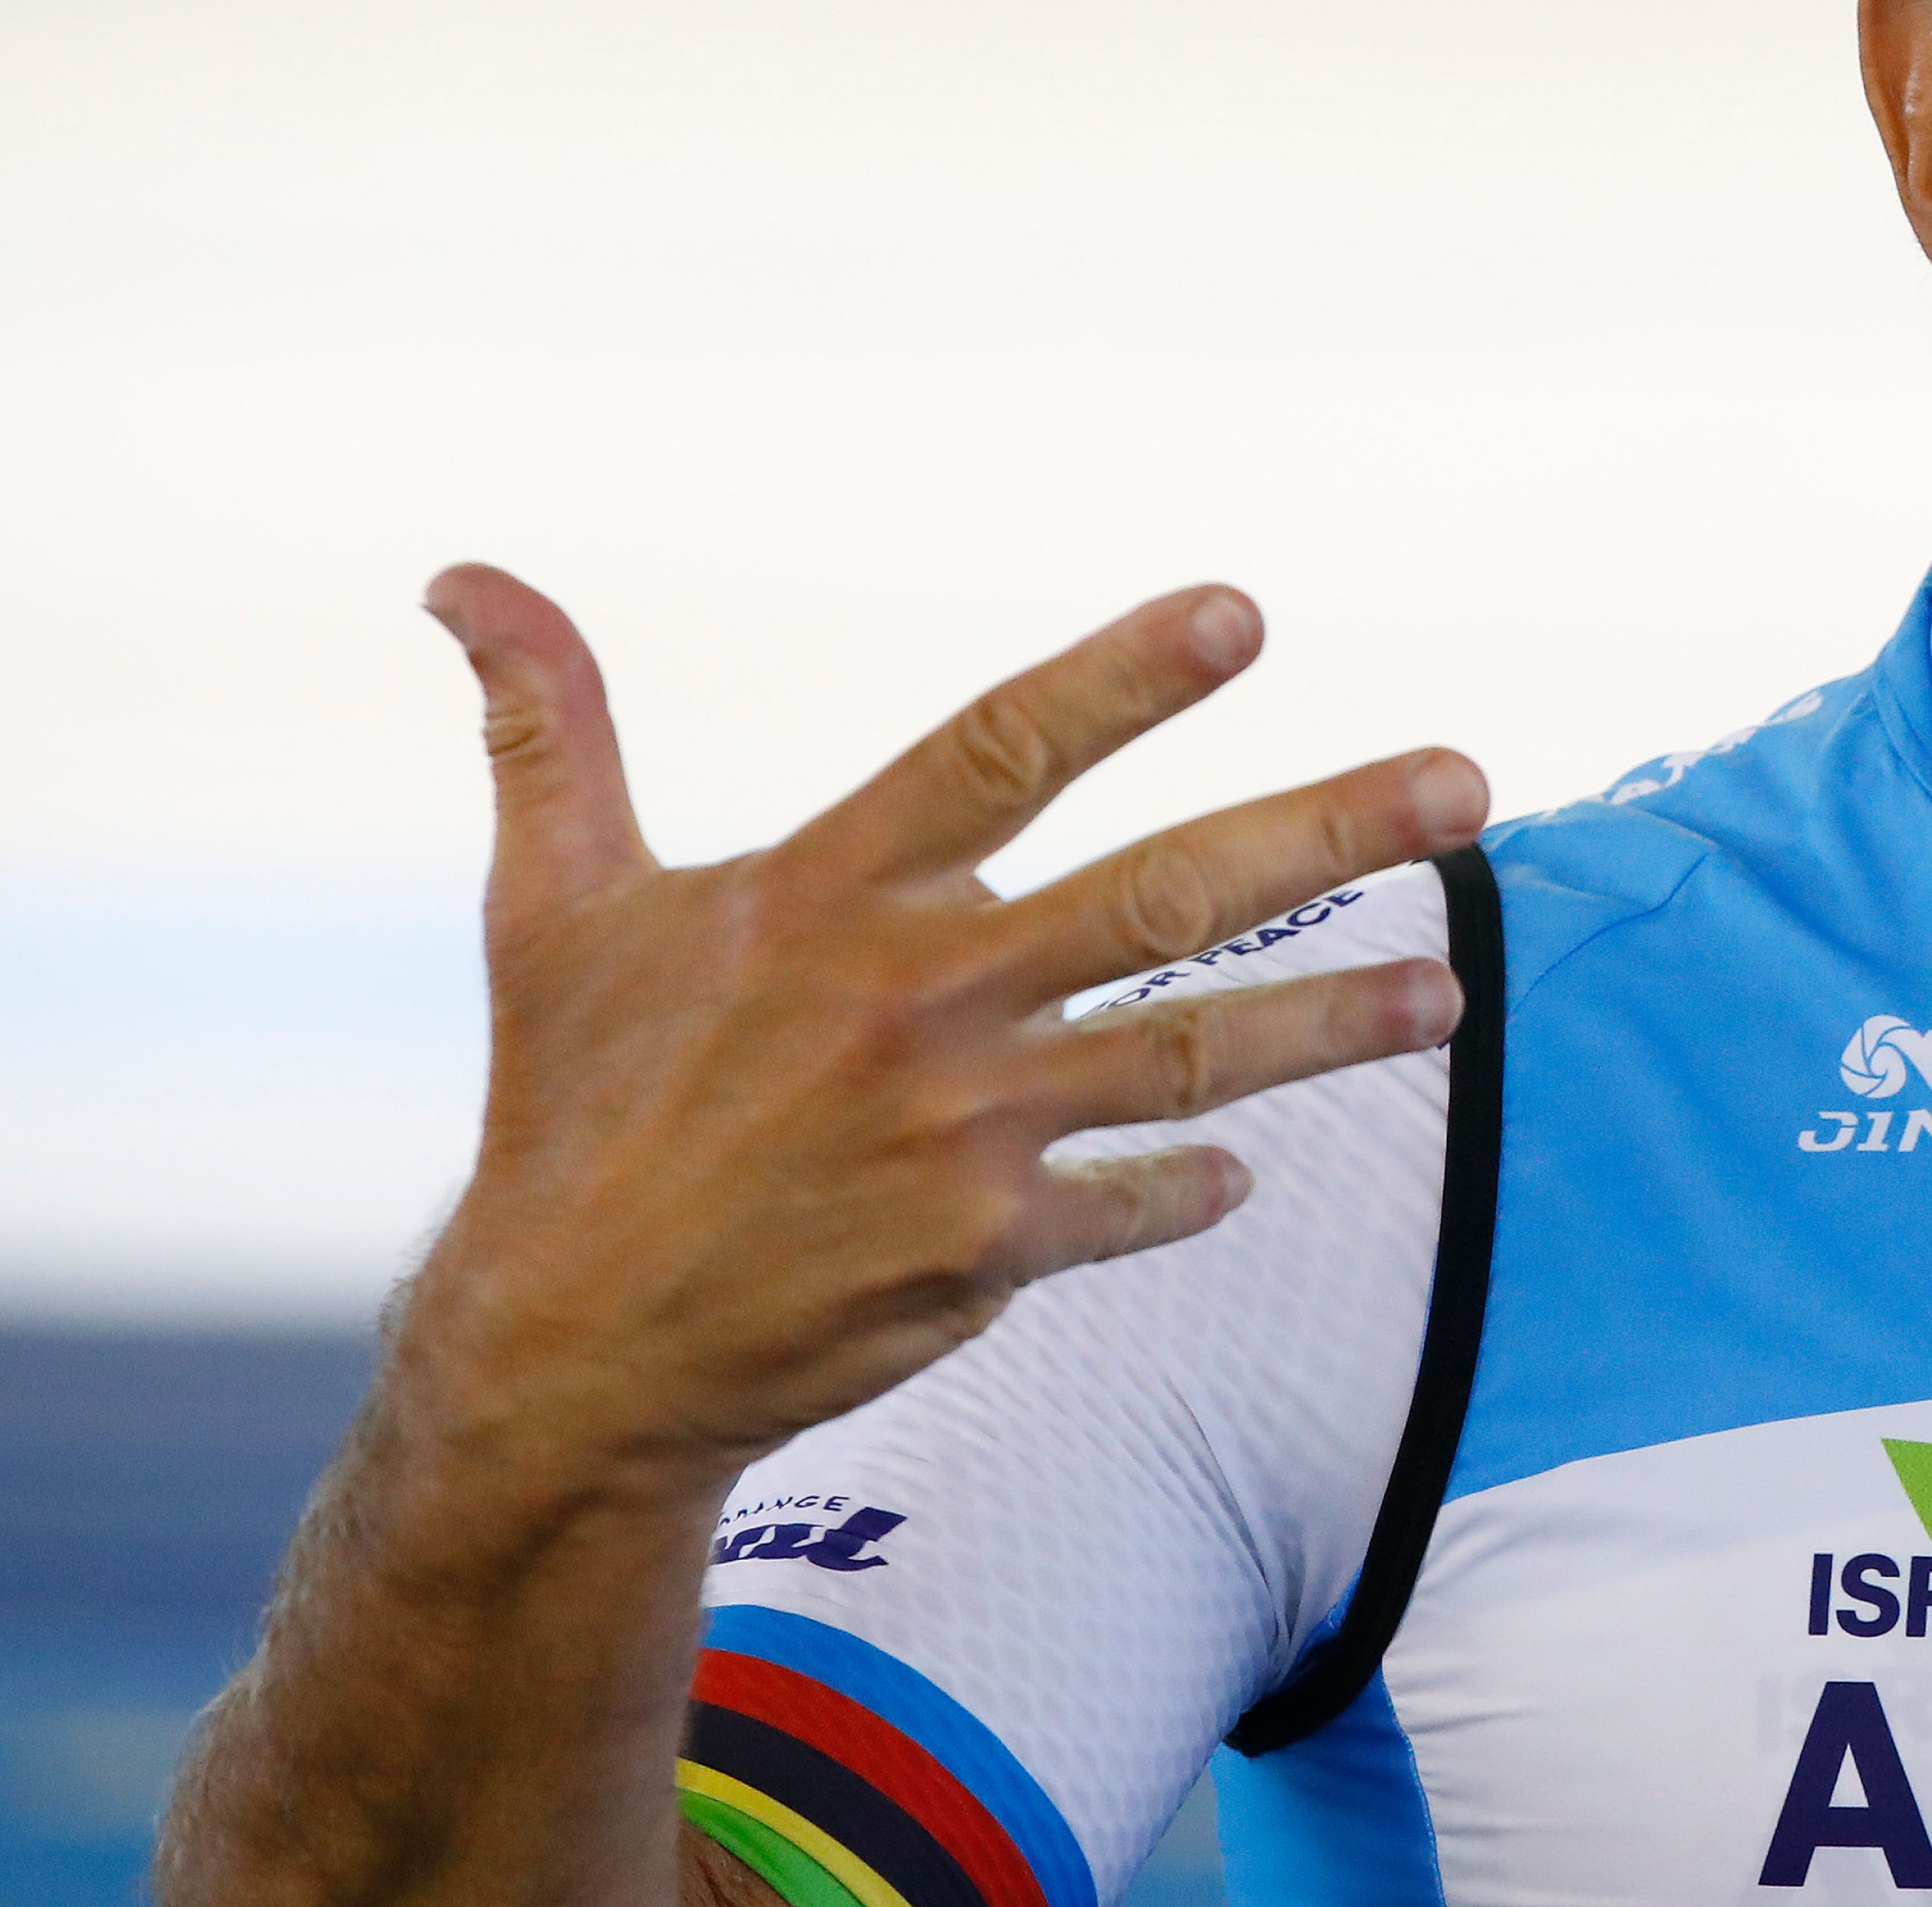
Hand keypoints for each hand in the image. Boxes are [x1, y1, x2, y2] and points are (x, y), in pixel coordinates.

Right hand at [400, 566, 1480, 1497]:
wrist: (566, 1354)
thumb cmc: (573, 1106)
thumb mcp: (551, 905)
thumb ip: (547, 729)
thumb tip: (461, 577)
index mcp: (825, 897)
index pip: (1001, 751)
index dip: (1121, 679)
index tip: (1242, 615)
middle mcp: (916, 1002)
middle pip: (1167, 892)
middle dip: (1333, 828)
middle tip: (1470, 783)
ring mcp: (963, 1132)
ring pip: (1198, 1055)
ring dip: (1336, 1023)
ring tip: (1453, 999)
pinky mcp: (987, 1252)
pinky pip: (1135, 1204)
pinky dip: (1192, 1190)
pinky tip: (1246, 1173)